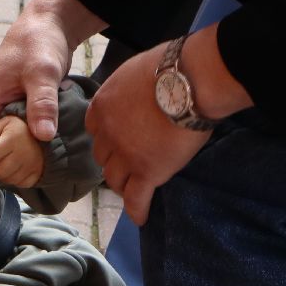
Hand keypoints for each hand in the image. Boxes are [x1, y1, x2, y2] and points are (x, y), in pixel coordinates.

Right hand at [0, 0, 103, 202]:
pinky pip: (8, 136)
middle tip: (7, 196)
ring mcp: (0, 108)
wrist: (46, 24)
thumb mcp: (42, 71)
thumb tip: (42, 136)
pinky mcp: (14, 107)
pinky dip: (15, 151)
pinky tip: (30, 161)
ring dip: (0, 164)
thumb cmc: (38, 44)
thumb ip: (42, 102)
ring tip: (19, 184)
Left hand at [0, 115, 44, 188]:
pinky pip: (19, 184)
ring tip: (4, 162)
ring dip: (1, 175)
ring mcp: (33, 165)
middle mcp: (24, 152)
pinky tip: (15, 168)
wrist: (44, 134)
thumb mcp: (0, 124)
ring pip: (7, 180)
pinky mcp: (38, 174)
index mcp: (12, 137)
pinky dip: (13, 179)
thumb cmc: (17, 129)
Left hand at [85, 46, 211, 224]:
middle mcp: (107, 134)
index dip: (107, 138)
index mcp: (101, 108)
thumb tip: (136, 93)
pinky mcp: (148, 171)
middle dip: (114, 160)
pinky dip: (137, 209)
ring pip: (115, 179)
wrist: (191, 80)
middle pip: (103, 157)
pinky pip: (137, 197)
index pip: (95, 132)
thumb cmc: (170, 67)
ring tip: (135, 188)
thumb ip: (127, 91)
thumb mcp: (134, 72)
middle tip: (131, 163)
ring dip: (124, 184)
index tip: (117, 142)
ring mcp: (126, 155)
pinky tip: (140, 217)